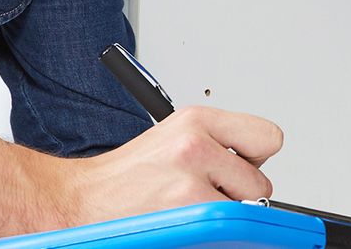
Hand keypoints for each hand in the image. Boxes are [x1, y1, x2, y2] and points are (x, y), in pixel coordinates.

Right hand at [65, 106, 283, 225]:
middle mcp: (195, 141)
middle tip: (204, 193)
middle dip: (238, 192)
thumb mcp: (173, 139)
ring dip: (224, 212)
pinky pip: (228, 226)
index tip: (238, 168)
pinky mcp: (187, 206)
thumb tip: (255, 166)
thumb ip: (216, 143)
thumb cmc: (127, 176)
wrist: (82, 199)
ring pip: (247, 206)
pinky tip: (185, 221)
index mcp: (196, 119)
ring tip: (189, 206)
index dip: (256, 158)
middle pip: (262, 179)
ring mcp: (191, 175)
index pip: (268, 137)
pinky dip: (211, 231)